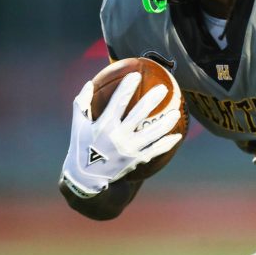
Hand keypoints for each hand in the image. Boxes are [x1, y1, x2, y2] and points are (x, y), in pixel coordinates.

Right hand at [61, 72, 181, 197]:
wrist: (85, 179)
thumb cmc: (81, 147)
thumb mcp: (78, 125)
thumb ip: (82, 104)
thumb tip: (89, 83)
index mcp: (104, 126)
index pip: (118, 102)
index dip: (127, 87)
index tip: (135, 75)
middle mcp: (118, 137)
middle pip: (139, 114)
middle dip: (152, 99)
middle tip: (164, 89)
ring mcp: (129, 150)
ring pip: (152, 133)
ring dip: (166, 122)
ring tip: (177, 112)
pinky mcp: (136, 160)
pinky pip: (155, 150)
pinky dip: (167, 143)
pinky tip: (177, 136)